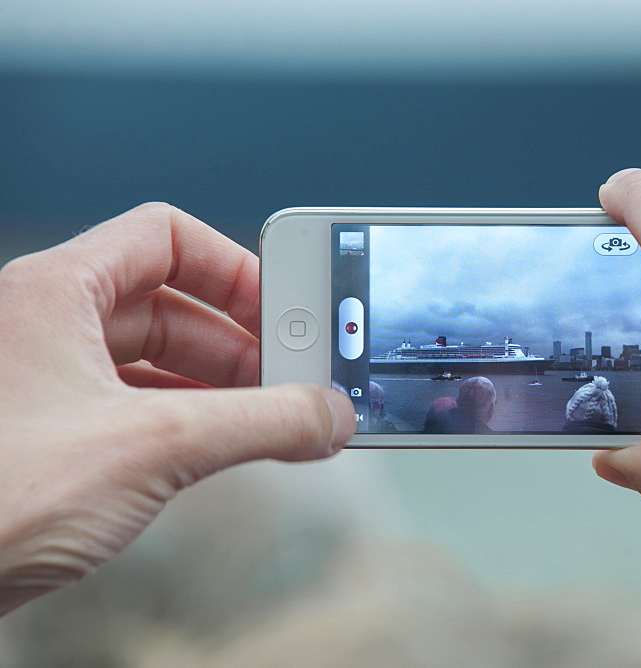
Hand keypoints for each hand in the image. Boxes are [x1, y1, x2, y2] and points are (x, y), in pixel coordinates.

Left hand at [0, 203, 354, 614]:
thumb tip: (328, 414)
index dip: (233, 268)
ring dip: (220, 386)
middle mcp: (47, 326)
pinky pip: (138, 407)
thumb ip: (261, 423)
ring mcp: (46, 383)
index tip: (285, 310)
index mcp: (55, 291)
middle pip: (170, 304)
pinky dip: (189, 421)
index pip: (165, 237)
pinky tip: (224, 449)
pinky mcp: (51, 437)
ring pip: (154, 360)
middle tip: (294, 377)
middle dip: (239, 342)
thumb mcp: (155, 446)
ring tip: (273, 418)